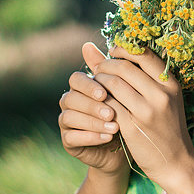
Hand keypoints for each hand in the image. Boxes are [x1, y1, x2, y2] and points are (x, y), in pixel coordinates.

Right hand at [58, 43, 128, 176]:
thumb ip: (119, 71)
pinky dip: (90, 137)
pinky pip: (71, 137)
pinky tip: (107, 138)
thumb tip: (113, 48)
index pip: (76, 79)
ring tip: (114, 127)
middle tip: (111, 112)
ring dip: (93, 122)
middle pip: (71, 97)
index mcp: (82, 86)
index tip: (105, 93)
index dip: (88, 85)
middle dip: (91, 105)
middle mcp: (70, 101)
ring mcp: (66, 121)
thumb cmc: (127, 113)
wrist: (127, 145)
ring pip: (70, 117)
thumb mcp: (126, 92)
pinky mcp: (68, 140)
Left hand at [91, 43, 193, 185]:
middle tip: (99, 69)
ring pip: (112, 84)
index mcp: (171, 84)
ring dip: (99, 82)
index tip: (113, 52)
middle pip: (124, 67)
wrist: (176, 162)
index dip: (123, 49)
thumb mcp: (165, 98)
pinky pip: (108, 105)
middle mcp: (161, 95)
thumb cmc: (168, 126)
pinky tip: (98, 103)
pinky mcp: (131, 127)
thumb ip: (143, 74)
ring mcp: (146, 111)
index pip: (144, 54)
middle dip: (106, 65)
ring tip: (97, 85)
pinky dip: (99, 101)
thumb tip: (115, 47)